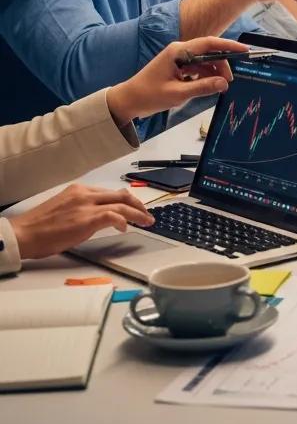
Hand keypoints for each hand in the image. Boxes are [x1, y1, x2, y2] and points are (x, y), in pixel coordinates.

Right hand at [7, 184, 153, 259]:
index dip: (126, 200)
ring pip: (121, 204)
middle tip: (147, 214)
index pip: (110, 192)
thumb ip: (83, 209)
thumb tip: (99, 217)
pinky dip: (123, 220)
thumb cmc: (40, 227)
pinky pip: (113, 215)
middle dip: (137, 205)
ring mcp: (87, 204)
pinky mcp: (87, 218)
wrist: (23, 234)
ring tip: (146, 221)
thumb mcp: (65, 210)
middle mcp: (85, 193)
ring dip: (137, 213)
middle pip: (121, 195)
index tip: (134, 207)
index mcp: (80, 190)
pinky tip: (126, 228)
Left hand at [106, 37, 245, 124]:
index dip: (229, 46)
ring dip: (215, 72)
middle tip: (229, 82)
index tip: (245, 50)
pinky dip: (206, 76)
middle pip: (209, 52)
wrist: (128, 101)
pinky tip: (209, 86)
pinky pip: (198, 68)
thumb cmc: (149, 95)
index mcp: (179, 51)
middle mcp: (180, 51)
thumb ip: (202, 87)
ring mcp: (179, 59)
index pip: (209, 43)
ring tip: (220, 87)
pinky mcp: (178, 67)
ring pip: (205, 61)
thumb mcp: (177, 93)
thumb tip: (224, 84)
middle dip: (222, 65)